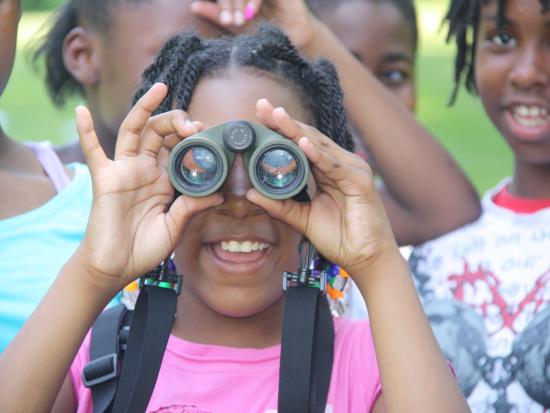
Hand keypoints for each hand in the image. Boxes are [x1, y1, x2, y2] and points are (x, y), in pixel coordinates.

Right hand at [75, 83, 222, 292]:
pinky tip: (81, 112)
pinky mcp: (105, 179)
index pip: (179, 148)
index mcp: (164, 180)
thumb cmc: (145, 249)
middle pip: (160, 133)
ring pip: (134, 131)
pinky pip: (93, 152)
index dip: (193, 137)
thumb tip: (219, 193)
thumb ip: (191, 207)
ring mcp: (124, 171)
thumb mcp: (174, 227)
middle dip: (177, 121)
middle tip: (193, 124)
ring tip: (160, 88)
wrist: (116, 268)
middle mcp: (145, 170)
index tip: (208, 133)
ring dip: (145, 108)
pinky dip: (86, 132)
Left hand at [190, 0, 320, 49]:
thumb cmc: (264, 32)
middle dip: (231, 3)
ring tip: (242, 20)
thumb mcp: (236, 24)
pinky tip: (252, 14)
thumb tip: (193, 6)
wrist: (292, 42)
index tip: (227, 21)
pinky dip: (254, 0)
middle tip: (232, 21)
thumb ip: (216, 14)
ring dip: (240, 2)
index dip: (224, 4)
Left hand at [247, 99, 398, 277]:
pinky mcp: (360, 182)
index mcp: (325, 171)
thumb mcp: (302, 219)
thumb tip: (250, 193)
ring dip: (297, 131)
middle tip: (262, 106)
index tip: (258, 116)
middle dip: (284, 122)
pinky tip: (302, 144)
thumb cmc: (339, 238)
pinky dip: (318, 155)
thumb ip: (279, 205)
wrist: (366, 259)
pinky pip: (334, 166)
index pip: (300, 145)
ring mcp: (351, 170)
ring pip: (319, 147)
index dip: (280, 130)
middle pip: (308, 138)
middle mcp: (338, 165)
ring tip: (276, 116)